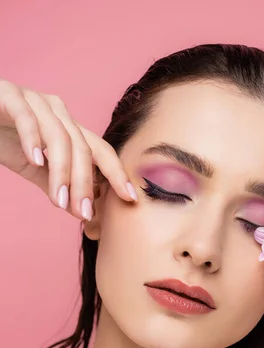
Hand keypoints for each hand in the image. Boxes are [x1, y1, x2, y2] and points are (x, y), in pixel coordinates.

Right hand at [0, 78, 136, 220]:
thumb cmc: (2, 137)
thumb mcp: (33, 167)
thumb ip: (56, 184)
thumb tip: (79, 211)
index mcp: (68, 128)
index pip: (100, 151)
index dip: (117, 173)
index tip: (129, 198)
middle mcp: (57, 112)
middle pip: (82, 148)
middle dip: (84, 184)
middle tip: (83, 213)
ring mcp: (35, 101)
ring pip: (59, 137)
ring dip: (61, 172)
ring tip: (59, 199)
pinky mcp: (10, 96)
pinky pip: (27, 118)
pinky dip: (33, 140)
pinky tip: (35, 161)